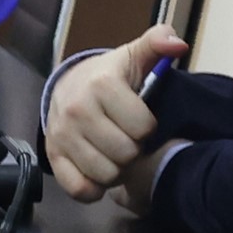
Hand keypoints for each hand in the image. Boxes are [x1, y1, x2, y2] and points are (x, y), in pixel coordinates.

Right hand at [44, 30, 183, 199]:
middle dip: (133, 149)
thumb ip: (157, 43)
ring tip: (114, 153)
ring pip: (106, 174)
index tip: (139, 119)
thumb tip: (178, 44)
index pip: (143, 127)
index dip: (148, 127)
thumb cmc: (109, 76)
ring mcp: (62, 136)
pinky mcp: (53, 157)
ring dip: (117, 169)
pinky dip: (94, 188)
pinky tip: (99, 172)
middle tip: (127, 138)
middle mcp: (77, 110)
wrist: (65, 86)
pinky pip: (79, 189)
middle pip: (126, 154)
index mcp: (101, 84)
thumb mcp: (134, 55)